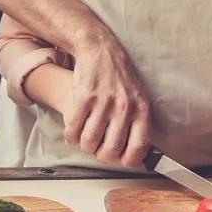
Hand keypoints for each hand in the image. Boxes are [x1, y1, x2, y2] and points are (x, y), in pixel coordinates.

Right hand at [65, 39, 151, 167]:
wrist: (101, 51)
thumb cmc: (120, 79)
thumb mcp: (139, 98)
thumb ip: (138, 123)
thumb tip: (136, 153)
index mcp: (141, 111)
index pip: (138, 148)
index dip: (127, 160)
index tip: (120, 160)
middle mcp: (124, 108)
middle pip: (111, 149)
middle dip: (101, 156)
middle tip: (98, 151)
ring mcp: (103, 103)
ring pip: (89, 141)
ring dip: (84, 146)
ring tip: (84, 142)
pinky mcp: (84, 98)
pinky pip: (74, 128)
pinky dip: (70, 136)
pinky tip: (72, 134)